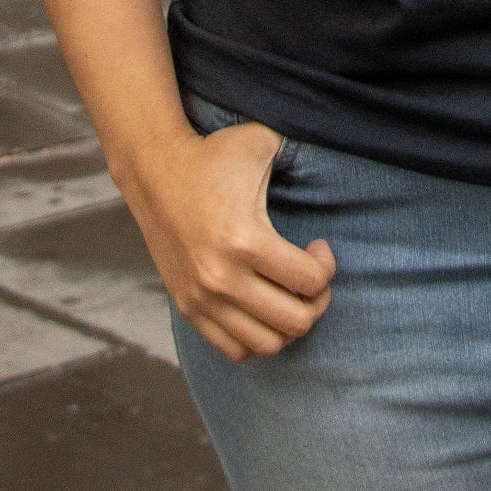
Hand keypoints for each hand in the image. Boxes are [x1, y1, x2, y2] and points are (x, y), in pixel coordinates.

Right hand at [115, 120, 335, 361]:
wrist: (154, 172)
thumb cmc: (214, 156)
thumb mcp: (262, 141)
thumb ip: (299, 150)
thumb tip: (336, 150)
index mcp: (244, 239)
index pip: (309, 281)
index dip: (326, 265)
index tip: (318, 246)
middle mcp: (221, 277)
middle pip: (295, 322)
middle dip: (317, 300)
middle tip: (311, 275)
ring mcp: (202, 298)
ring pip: (267, 345)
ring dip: (289, 324)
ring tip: (289, 294)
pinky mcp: (188, 308)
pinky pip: (235, 349)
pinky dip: (258, 337)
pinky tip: (263, 305)